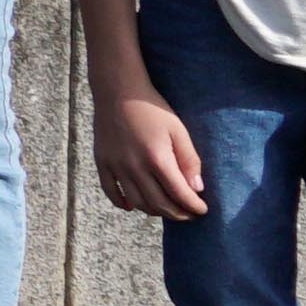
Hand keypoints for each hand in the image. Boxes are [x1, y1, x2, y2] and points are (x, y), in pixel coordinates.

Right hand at [91, 90, 208, 222]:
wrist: (118, 92)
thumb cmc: (153, 109)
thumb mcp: (178, 130)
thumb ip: (189, 160)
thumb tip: (197, 188)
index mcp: (157, 158)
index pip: (179, 193)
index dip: (193, 206)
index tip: (202, 210)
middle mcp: (135, 167)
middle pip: (158, 203)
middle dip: (177, 213)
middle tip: (188, 214)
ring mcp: (116, 166)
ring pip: (136, 202)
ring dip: (154, 211)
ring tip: (166, 209)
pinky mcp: (102, 162)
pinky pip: (110, 191)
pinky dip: (122, 203)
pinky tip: (132, 206)